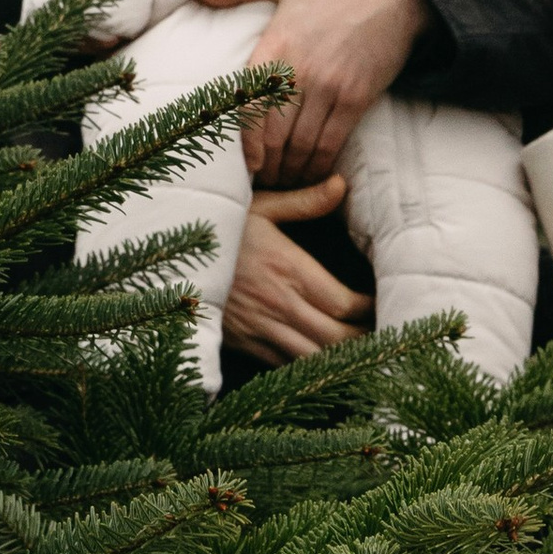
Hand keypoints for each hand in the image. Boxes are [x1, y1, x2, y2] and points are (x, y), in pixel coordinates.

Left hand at [195, 0, 429, 184]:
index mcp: (274, 47)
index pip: (247, 110)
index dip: (244, 145)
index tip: (246, 163)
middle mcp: (299, 72)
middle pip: (273, 137)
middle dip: (267, 167)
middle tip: (264, 180)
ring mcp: (329, 88)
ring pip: (302, 147)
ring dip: (291, 172)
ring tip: (285, 181)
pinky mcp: (356, 98)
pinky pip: (332, 144)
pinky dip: (320, 166)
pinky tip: (313, 174)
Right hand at [220, 178, 372, 366]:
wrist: (165, 257)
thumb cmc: (215, 228)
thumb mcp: (258, 206)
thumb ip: (304, 201)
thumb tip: (340, 184)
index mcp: (289, 269)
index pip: (346, 304)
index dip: (371, 310)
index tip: (382, 302)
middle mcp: (280, 305)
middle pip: (339, 339)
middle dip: (367, 340)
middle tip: (387, 334)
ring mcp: (261, 329)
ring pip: (317, 359)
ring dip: (344, 360)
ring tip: (366, 353)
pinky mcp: (245, 345)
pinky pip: (288, 367)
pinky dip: (313, 369)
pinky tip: (328, 363)